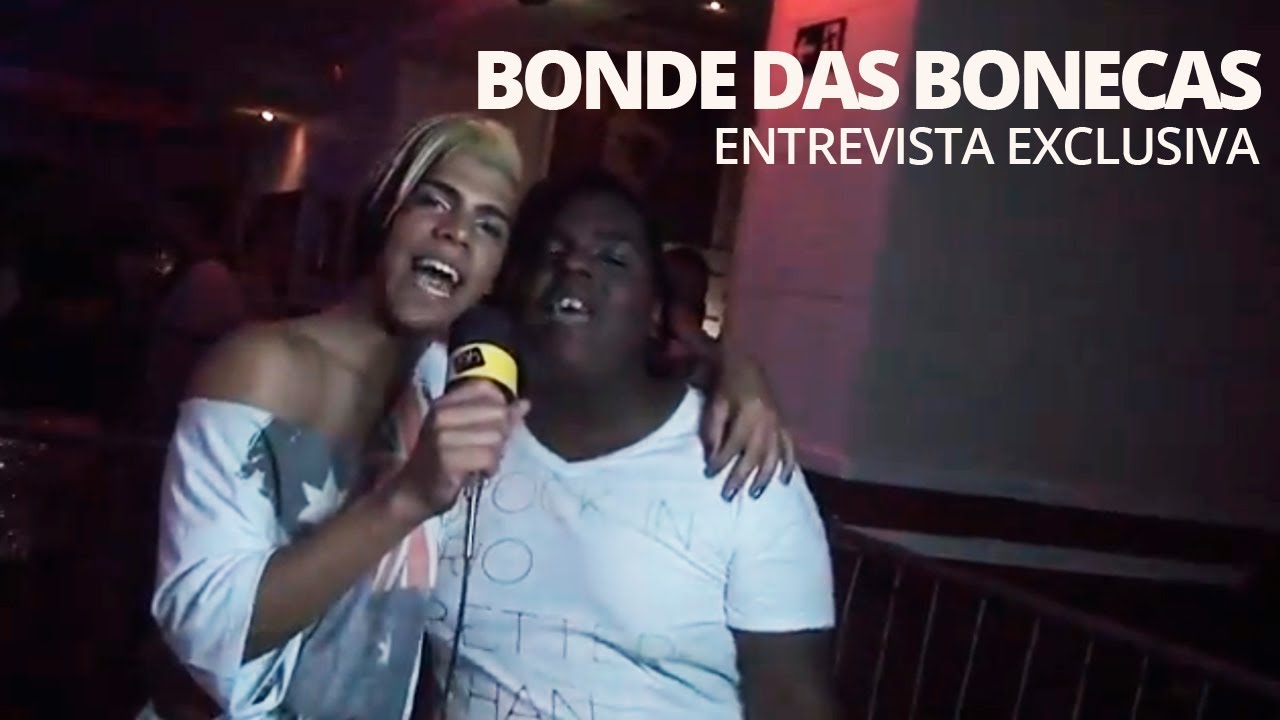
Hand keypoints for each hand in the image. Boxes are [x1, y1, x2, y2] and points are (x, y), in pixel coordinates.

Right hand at [394, 382, 529, 519]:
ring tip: (482, 462)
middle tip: (488, 449)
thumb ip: (494, 416)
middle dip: (501, 434)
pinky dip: (490, 467)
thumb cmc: (441, 460)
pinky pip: (488, 457)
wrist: (413, 492)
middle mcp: (442, 414)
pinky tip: (480, 472)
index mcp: (445, 402)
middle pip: (497, 413)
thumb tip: (525, 404)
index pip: (487, 390)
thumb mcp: (464, 431)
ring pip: (496, 436)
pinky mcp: (447, 459)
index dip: (500, 407)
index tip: (493, 426)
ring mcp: (442, 436)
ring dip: (496, 454)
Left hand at [700, 351, 795, 500]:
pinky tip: (785, 480)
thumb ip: (714, 430)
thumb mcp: (716, 402)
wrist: (747, 362)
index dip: (720, 461)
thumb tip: (712, 457)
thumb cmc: (727, 382)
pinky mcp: (784, 423)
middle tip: (728, 496)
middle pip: (754, 455)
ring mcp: (779, 423)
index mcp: (749, 414)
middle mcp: (767, 421)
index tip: (708, 474)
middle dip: (740, 476)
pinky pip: (789, 447)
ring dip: (764, 477)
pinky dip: (788, 464)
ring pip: (773, 455)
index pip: (733, 445)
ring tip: (755, 493)